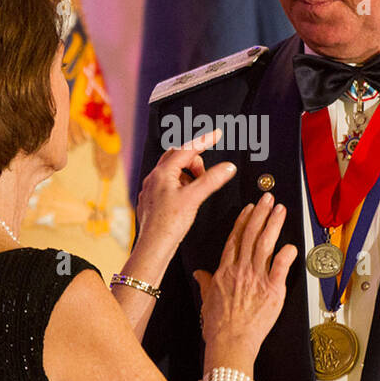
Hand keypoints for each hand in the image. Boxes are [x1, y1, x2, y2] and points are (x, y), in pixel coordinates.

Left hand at [135, 129, 236, 259]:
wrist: (153, 247)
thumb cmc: (169, 224)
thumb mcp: (194, 198)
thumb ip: (212, 180)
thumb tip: (228, 167)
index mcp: (163, 173)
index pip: (187, 149)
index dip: (204, 141)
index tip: (217, 134)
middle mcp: (154, 178)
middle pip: (177, 157)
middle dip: (194, 162)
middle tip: (205, 175)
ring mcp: (151, 189)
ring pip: (172, 172)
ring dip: (187, 175)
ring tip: (195, 191)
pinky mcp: (152, 201)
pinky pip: (167, 185)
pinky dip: (180, 186)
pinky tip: (185, 201)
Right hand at [193, 193, 296, 363]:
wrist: (229, 343)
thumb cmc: (218, 326)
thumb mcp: (206, 300)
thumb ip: (205, 283)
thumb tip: (200, 274)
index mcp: (225, 270)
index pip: (235, 238)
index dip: (244, 220)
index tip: (250, 208)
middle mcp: (241, 270)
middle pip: (251, 235)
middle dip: (261, 213)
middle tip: (268, 199)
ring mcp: (257, 278)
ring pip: (265, 244)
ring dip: (273, 224)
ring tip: (280, 210)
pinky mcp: (272, 290)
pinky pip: (281, 267)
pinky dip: (287, 254)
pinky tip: (291, 244)